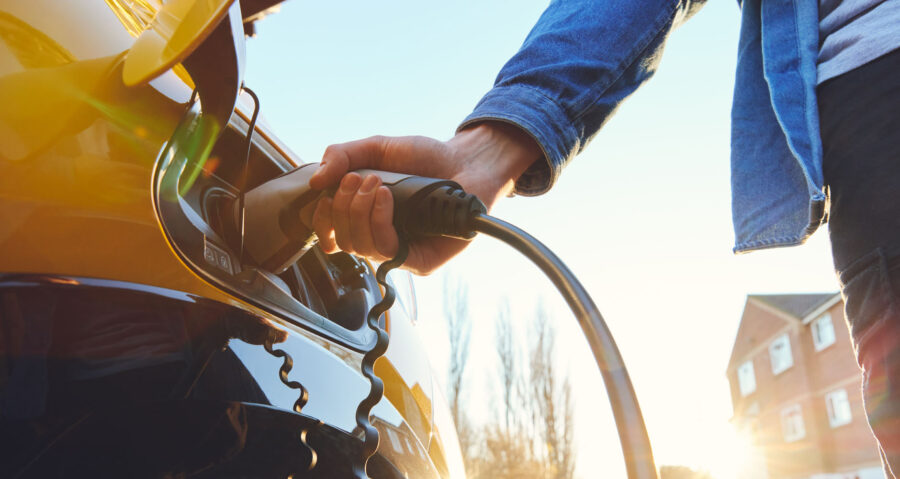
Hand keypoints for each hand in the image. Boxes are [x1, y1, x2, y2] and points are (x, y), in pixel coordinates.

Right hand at [308, 122, 541, 274]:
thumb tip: (315, 181)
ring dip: (359, 212)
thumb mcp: (376, 148)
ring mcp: (400, 252)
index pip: (330, 236)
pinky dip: (379, 221)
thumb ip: (342, 156)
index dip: (321, 221)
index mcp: (364, 219)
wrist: (465, 160)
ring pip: (360, 248)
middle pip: (341, 241)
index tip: (324, 196)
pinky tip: (387, 198)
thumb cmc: (424, 158)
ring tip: (376, 184)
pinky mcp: (420, 261)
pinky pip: (387, 251)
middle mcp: (380, 239)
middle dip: (343, 207)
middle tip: (358, 179)